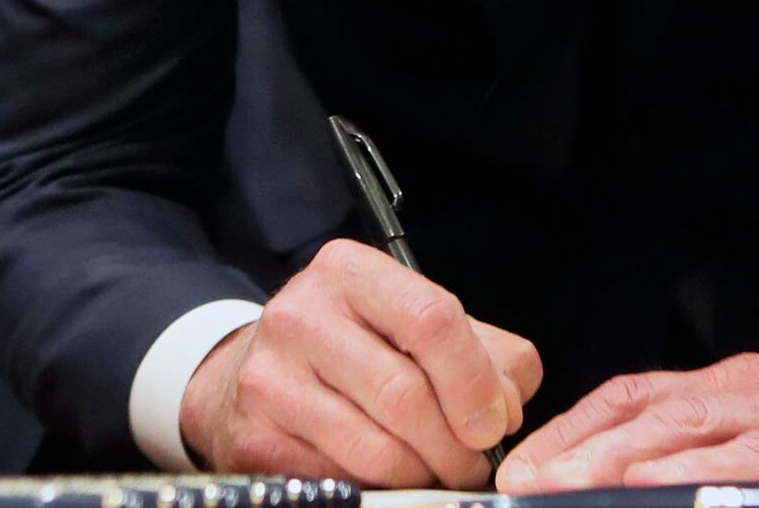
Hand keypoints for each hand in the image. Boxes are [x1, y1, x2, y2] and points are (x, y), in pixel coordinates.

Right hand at [180, 239, 542, 483]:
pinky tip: (387, 476)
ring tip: (434, 471)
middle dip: (454, 445)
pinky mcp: (254, 435)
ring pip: (376, 448)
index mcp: (351, 272)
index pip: (432, 320)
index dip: (474, 383)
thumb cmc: (350, 348)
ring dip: (421, 474)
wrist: (251, 376)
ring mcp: (271, 376)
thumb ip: (481, 353)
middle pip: (405, 394)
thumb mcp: (411, 324)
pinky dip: (379, 488)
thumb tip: (507, 407)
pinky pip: (340, 478)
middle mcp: (302, 314)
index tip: (493, 423)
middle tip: (470, 465)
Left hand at [495, 330, 758, 490]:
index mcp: (734, 389)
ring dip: (659, 465)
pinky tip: (730, 492)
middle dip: (591, 455)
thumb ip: (705, 440)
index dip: (574, 432)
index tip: (520, 470)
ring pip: (725, 442)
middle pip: (663, 420)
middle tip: (535, 486)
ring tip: (603, 487)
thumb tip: (617, 473)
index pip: (635, 400)